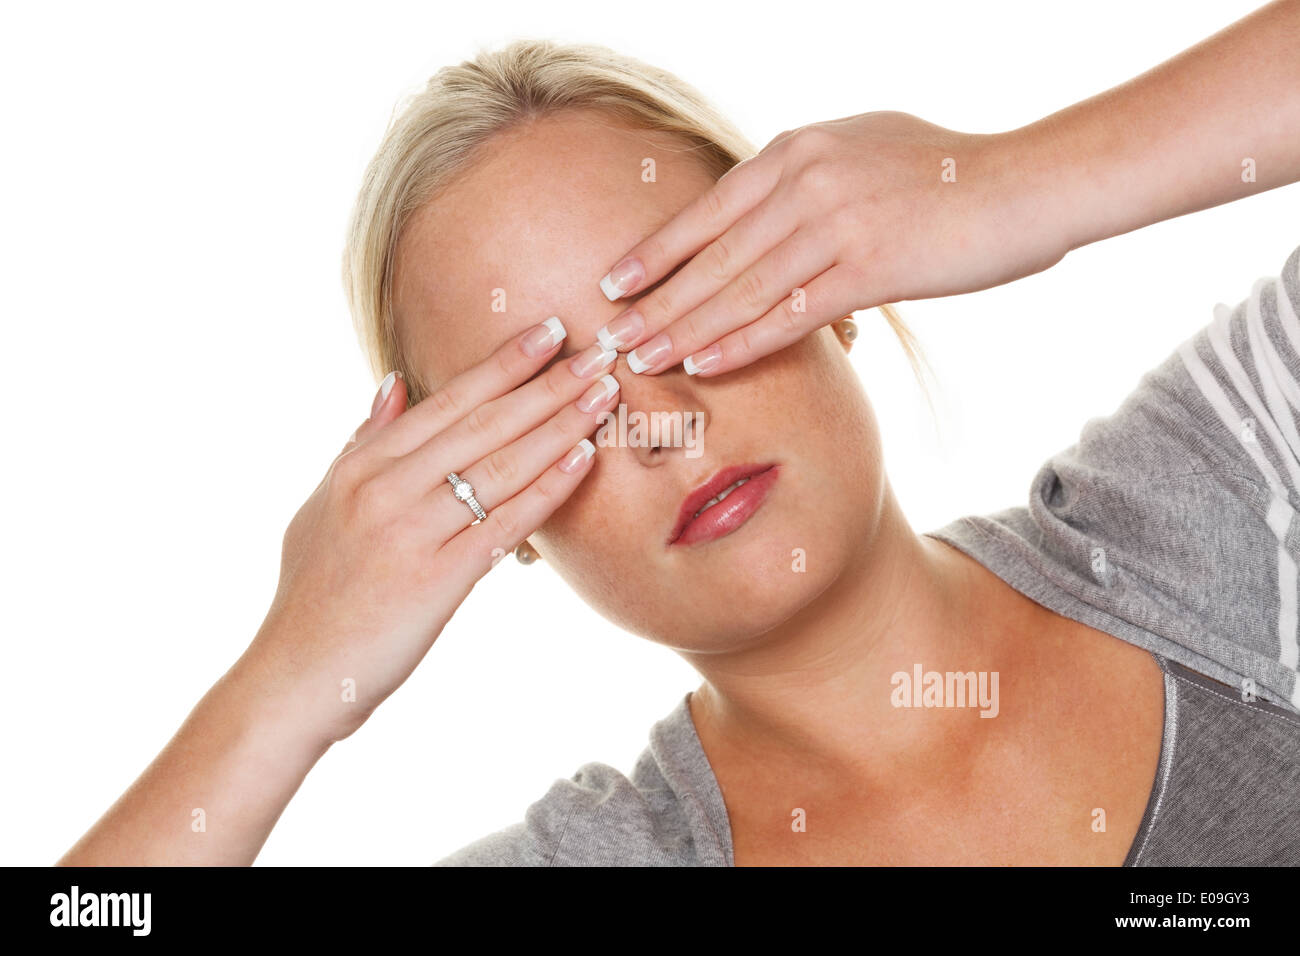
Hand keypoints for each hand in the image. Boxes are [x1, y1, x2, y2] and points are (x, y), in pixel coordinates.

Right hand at [244, 318, 621, 745]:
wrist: (295, 675)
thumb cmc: (314, 594)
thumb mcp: (324, 504)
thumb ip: (363, 443)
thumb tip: (395, 383)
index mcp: (362, 466)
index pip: (447, 401)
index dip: (503, 364)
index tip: (549, 332)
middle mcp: (384, 488)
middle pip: (483, 422)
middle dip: (547, 383)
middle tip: (600, 349)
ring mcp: (409, 531)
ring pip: (500, 464)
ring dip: (560, 425)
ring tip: (605, 394)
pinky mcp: (435, 579)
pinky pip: (504, 523)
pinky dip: (548, 488)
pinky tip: (584, 459)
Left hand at [592, 111, 1071, 375]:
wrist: (1027, 183)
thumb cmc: (947, 172)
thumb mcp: (862, 149)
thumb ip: (806, 176)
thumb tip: (765, 203)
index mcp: (797, 151)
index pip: (708, 211)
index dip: (656, 252)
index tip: (613, 284)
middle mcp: (805, 180)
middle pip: (713, 254)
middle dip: (655, 302)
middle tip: (609, 338)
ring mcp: (835, 222)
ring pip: (741, 288)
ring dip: (685, 329)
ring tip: (642, 361)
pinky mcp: (871, 266)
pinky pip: (791, 313)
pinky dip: (743, 342)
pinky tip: (705, 365)